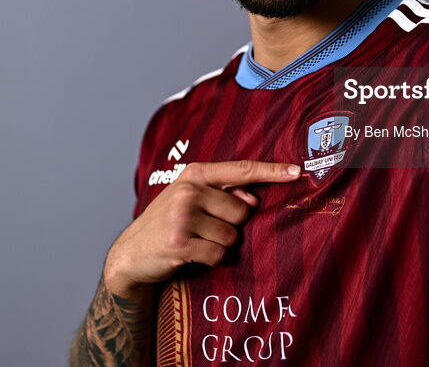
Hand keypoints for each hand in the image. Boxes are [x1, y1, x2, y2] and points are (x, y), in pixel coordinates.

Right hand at [102, 160, 299, 299]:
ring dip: (219, 244)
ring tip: (196, 241)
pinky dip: (210, 259)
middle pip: (242, 211)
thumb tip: (254, 200)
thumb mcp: (191, 198)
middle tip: (205, 228)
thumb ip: (223, 193)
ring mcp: (183, 216)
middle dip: (231, 225)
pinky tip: (191, 255)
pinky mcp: (180, 243)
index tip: (298, 171)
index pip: (241, 170)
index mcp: (195, 174)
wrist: (131, 253)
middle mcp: (189, 191)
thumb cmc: (170, 222)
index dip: (272, 171)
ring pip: (232, 236)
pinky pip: (218, 254)